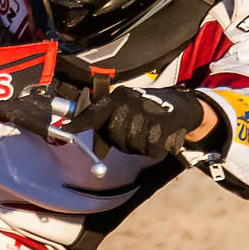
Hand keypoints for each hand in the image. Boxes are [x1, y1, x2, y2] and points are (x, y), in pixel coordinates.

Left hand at [81, 85, 213, 157]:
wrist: (182, 105)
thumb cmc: (147, 111)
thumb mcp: (125, 112)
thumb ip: (106, 127)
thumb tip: (94, 151)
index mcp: (118, 98)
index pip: (94, 112)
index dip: (80, 123)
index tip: (67, 129)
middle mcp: (130, 101)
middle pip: (115, 136)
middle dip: (123, 142)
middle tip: (135, 134)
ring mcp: (148, 111)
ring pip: (133, 146)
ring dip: (140, 147)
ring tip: (148, 133)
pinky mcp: (165, 123)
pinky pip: (151, 150)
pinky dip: (155, 150)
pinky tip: (160, 137)